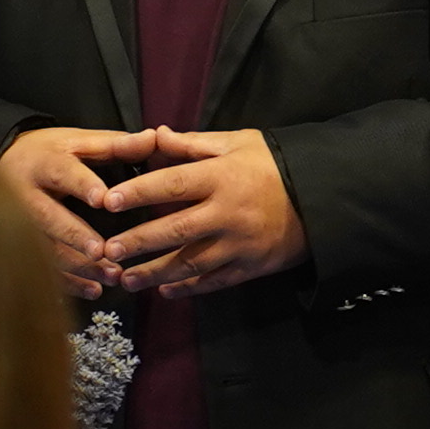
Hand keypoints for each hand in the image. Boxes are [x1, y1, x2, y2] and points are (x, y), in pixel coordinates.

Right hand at [0, 126, 157, 292]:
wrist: (5, 161)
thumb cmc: (52, 152)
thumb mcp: (80, 141)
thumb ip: (117, 144)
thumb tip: (155, 136)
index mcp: (45, 164)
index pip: (65, 173)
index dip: (83, 186)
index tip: (104, 199)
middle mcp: (26, 195)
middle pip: (49, 218)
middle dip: (76, 236)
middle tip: (103, 252)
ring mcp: (20, 224)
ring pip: (46, 248)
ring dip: (79, 266)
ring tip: (112, 276)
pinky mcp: (21, 244)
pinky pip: (42, 267)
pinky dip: (69, 282)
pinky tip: (94, 291)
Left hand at [96, 127, 307, 296]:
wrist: (322, 199)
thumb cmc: (274, 165)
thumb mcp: (238, 143)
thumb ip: (193, 143)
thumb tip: (153, 136)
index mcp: (222, 177)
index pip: (173, 184)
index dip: (139, 192)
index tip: (108, 201)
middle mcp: (228, 212)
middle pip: (175, 229)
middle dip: (138, 242)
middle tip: (107, 250)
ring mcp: (240, 243)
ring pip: (191, 263)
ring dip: (155, 273)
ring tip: (126, 279)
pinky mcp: (252, 266)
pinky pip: (215, 281)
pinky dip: (189, 289)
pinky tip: (166, 292)